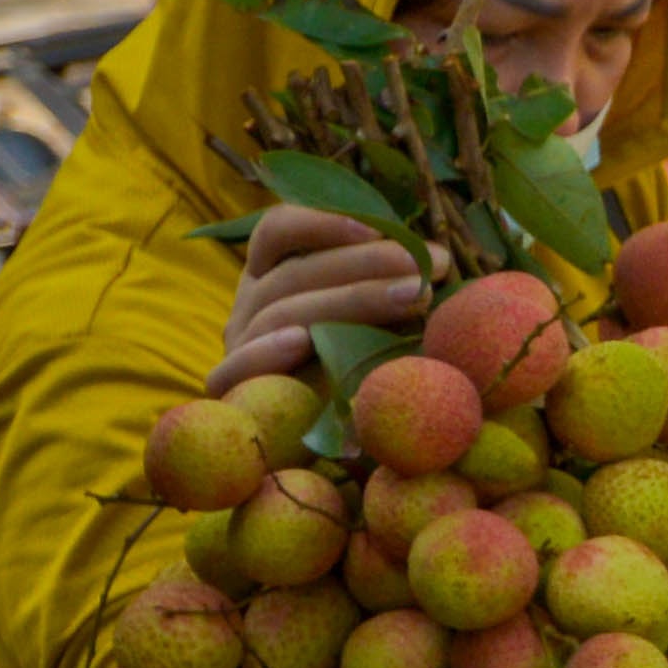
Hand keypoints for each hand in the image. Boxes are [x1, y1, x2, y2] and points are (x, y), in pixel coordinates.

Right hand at [211, 202, 430, 389]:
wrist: (320, 444)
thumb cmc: (357, 373)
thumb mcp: (378, 325)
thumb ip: (392, 292)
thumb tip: (438, 263)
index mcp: (275, 275)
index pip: (278, 231)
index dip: (321, 223)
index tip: (379, 228)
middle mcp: (252, 303)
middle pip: (294, 272)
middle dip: (365, 263)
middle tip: (426, 266)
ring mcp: (238, 344)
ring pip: (280, 312)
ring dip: (347, 300)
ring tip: (409, 297)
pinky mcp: (228, 389)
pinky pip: (234, 367)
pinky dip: (265, 351)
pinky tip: (301, 341)